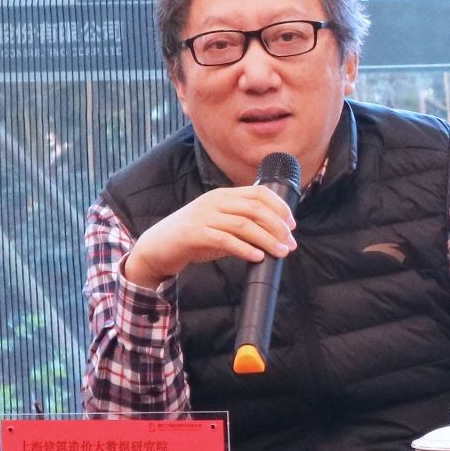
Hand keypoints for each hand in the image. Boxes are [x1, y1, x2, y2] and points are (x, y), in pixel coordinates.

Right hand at [123, 186, 297, 287]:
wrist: (157, 247)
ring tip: (280, 252)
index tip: (292, 225)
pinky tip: (257, 256)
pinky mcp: (194, 234)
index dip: (279, 208)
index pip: (259, 194)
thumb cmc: (193, 238)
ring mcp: (204, 216)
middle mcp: (215, 201)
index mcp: (223, 195)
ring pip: (244, 224)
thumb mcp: (221, 227)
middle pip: (255, 209)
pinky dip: (244, 249)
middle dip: (278, 226)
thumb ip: (243, 227)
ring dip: (267, 239)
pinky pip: (225, 240)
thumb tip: (274, 237)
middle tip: (290, 243)